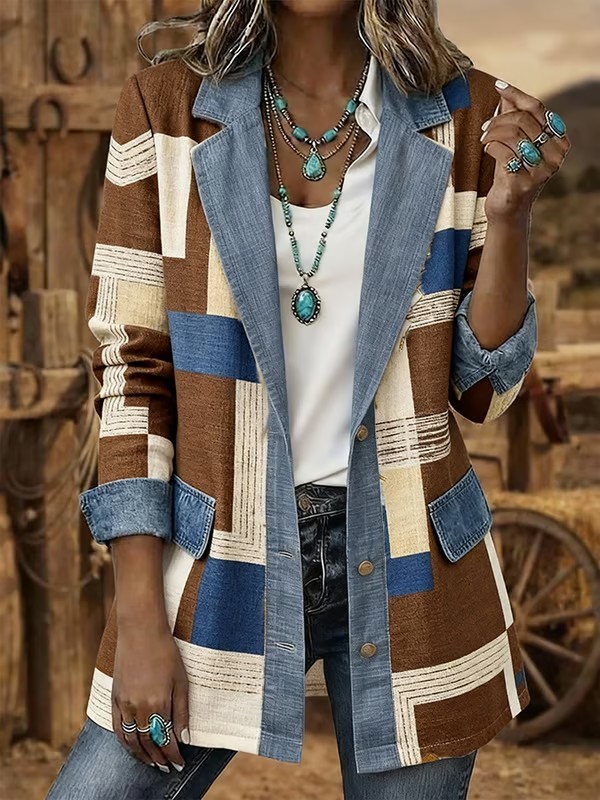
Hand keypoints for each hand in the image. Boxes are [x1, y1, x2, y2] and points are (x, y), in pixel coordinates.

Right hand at [112, 621, 188, 772]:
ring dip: (141, 755)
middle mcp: (139, 707)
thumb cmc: (165, 652)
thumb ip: (182, 711)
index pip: (165, 740)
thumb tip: (184, 738)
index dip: (172, 755)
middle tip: (167, 767)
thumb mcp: (181, 680)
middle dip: (158, 758)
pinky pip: (118, 728)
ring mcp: (124, 703)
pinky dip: (125, 742)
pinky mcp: (115, 697)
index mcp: (158, 703)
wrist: (140, 630)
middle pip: (148, 743)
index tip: (179, 763)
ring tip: (152, 762)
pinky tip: (133, 747)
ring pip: (131, 740)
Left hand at [480, 80, 570, 223]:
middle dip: (499, 120)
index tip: (498, 85)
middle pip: (523, 120)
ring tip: (483, 139)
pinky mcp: (524, 182)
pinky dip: (490, 147)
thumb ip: (514, 118)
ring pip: (513, 134)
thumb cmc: (511, 173)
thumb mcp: (515, 143)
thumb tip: (504, 90)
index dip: (516, 94)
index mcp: (558, 141)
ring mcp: (542, 170)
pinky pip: (504, 152)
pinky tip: (487, 150)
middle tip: (484, 127)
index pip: (537, 108)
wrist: (508, 210)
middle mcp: (556, 155)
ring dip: (492, 133)